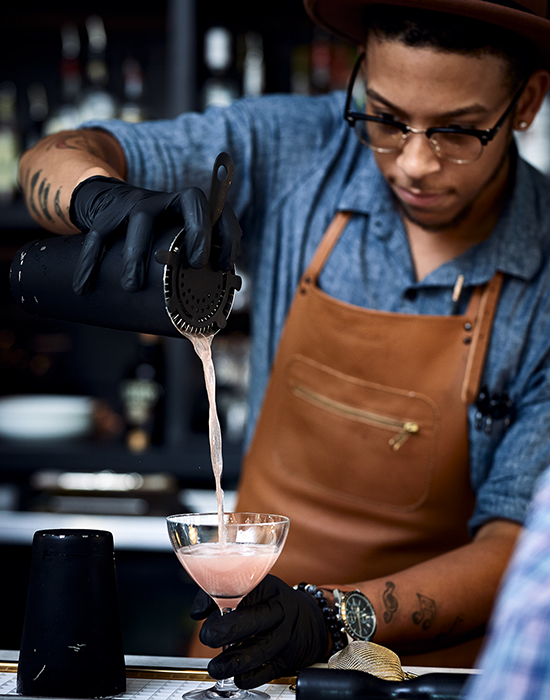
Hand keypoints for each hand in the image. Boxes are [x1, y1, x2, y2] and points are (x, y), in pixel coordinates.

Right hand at [69, 176, 240, 293]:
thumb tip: (210, 321)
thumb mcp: (177, 247)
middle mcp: (168, 200)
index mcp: (190, 208)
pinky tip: (83, 286)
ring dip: (137, 253)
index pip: (219, 209)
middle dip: (196, 233)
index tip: (222, 263)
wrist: (113, 204)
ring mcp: (138, 203)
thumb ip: (192, 272)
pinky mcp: (109, 214)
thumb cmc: (156, 239)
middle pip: (187, 202)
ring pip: (141, 218)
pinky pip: (98, 234)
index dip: (226, 232)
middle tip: (194, 266)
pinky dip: (89, 261)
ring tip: (131, 286)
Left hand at [189, 575, 328, 688]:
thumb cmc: (270, 604)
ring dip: (234, 661)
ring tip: (215, 667)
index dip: (218, 600)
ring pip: (261, 649)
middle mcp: (278, 610)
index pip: (243, 589)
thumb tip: (198, 612)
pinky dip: (250, 676)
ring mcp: (284, 636)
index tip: (200, 614)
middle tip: (207, 637)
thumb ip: (222, 596)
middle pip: (256, 619)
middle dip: (228, 630)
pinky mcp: (286, 659)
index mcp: (268, 588)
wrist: (306, 622)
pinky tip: (237, 677)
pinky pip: (268, 671)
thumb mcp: (253, 590)